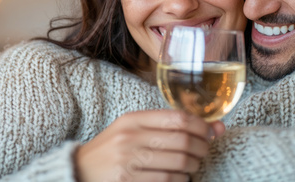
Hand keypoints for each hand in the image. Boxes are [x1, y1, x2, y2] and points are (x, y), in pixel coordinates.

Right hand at [75, 110, 221, 181]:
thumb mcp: (131, 130)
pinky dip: (181, 180)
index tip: (211, 131)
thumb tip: (214, 127)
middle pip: (182, 141)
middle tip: (205, 150)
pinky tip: (179, 177)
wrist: (79, 171)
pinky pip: (168, 181)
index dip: (202, 125)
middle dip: (202, 147)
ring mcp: (128, 161)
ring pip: (178, 163)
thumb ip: (166, 126)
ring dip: (193, 165)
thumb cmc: (112, 150)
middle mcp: (130, 137)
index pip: (178, 118)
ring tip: (191, 164)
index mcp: (132, 120)